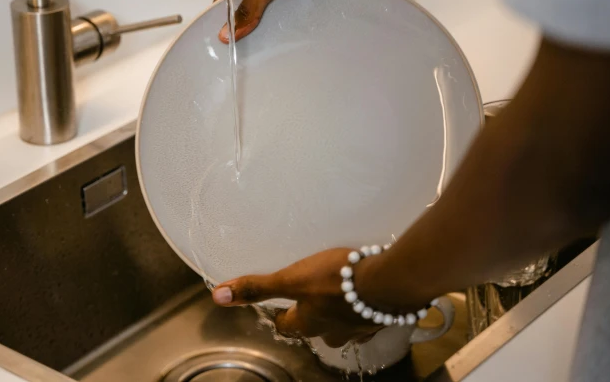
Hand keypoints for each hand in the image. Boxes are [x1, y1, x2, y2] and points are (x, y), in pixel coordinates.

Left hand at [211, 248, 382, 346]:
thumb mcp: (292, 279)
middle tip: (308, 294)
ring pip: (342, 323)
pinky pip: (366, 314)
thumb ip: (257, 287)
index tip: (277, 305)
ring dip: (337, 310)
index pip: (286, 327)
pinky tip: (366, 291)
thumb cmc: (338, 280)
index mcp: (309, 324)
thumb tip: (219, 296)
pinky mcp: (381, 315)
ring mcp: (359, 326)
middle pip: (315, 328)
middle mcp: (333, 332)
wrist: (390, 280)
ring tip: (337, 290)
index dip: (280, 315)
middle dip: (310, 314)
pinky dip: (362, 304)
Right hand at [214, 0, 369, 43]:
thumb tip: (228, 30)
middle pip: (244, 4)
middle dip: (247, 21)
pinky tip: (285, 29)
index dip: (223, 17)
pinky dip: (286, 18)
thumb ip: (248, 7)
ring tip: (267, 37)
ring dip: (269, 21)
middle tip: (246, 43)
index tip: (226, 40)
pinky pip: (284, 9)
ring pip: (266, 9)